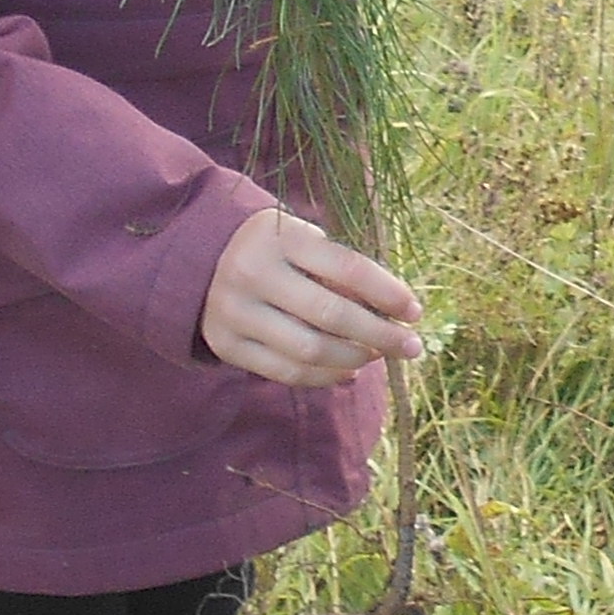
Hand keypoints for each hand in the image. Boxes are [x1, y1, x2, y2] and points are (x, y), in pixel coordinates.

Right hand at [201, 207, 427, 389]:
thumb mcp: (303, 240)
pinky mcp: (225, 344)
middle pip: (331, 316)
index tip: (415, 311)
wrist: (198, 258)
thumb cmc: (274, 248)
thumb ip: (341, 270)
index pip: (347, 268)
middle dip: (381, 335)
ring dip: (355, 359)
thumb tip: (395, 314)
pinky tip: (348, 371)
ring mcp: (235, 311)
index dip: (388, 293)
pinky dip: (325, 377)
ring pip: (310, 351)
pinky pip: (286, 372)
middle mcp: (252, 272)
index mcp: (280, 237)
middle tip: (411, 346)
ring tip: (377, 355)